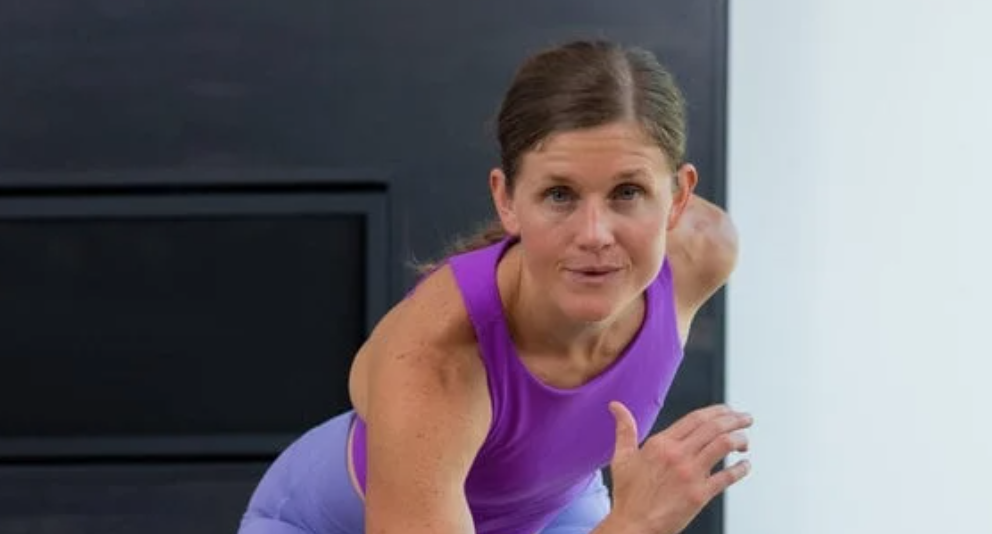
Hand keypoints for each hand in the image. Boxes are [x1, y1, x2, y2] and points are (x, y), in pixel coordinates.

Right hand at [605, 402, 751, 533]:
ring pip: (723, 446)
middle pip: (714, 428)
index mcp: (661, 443)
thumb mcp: (622, 457)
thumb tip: (616, 406)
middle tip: (746, 418)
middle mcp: (677, 455)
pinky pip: (727, 477)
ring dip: (740, 439)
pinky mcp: (699, 495)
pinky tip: (745, 465)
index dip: (717, 411)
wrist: (633, 526)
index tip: (728, 410)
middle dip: (735, 420)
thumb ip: (624, 429)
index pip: (696, 418)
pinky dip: (741, 469)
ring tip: (745, 441)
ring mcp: (690, 474)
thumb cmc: (628, 495)